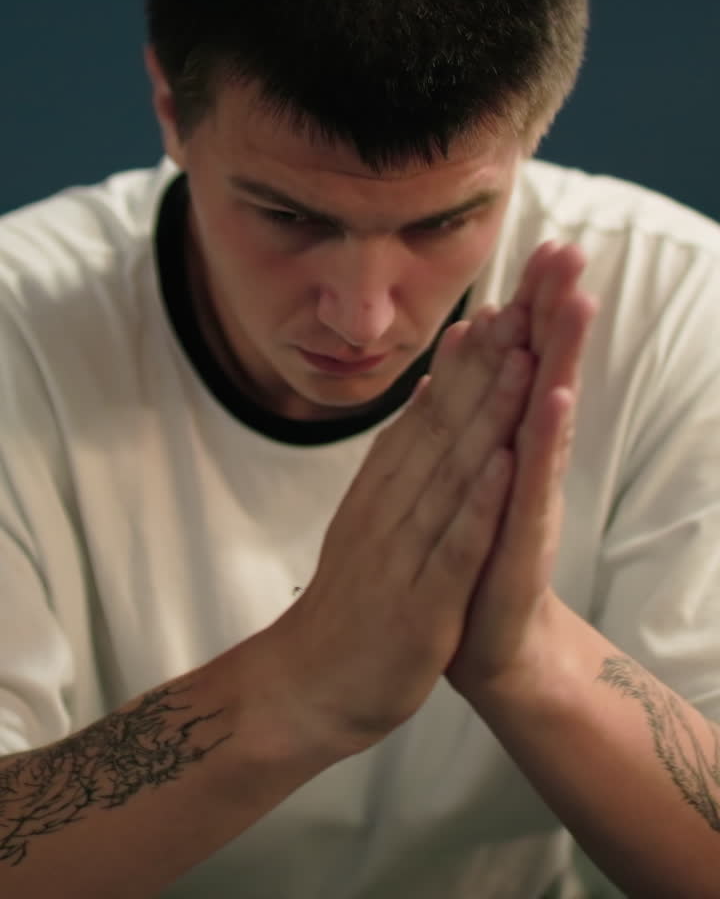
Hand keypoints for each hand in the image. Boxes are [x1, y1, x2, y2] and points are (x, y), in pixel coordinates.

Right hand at [267, 301, 536, 759]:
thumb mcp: (371, 515)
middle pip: (445, 427)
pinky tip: (504, 463)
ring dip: (489, 416)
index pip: (430, 412)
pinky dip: (479, 504)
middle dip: (487, 367)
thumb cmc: (350, 601)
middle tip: (519, 308)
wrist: (306, 686)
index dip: (468, 360)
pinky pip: (453, 546)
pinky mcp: (420, 603)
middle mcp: (392, 508)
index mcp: (385, 488)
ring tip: (523, 362)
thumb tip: (431, 388)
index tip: (501, 307)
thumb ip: (400, 454)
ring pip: (453, 473)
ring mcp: (404, 553)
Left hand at [446, 242, 596, 703]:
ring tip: (578, 303)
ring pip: (547, 416)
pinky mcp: (525, 538)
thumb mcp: (472, 474)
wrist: (489, 647)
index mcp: (507, 440)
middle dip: (556, 312)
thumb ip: (476, 412)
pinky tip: (556, 400)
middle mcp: (526, 461)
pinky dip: (544, 441)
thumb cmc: (477, 553)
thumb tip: (473, 350)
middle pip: (544, 373)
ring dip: (562, 358)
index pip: (522, 360)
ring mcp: (530, 496)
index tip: (544, 244)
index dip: (533, 304)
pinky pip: (534, 481)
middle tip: (572, 250)